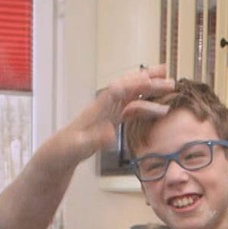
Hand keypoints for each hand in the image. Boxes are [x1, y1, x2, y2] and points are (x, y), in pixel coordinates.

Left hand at [58, 64, 174, 160]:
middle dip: (147, 78)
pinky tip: (159, 110)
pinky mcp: (110, 121)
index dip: (133, 84)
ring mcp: (108, 113)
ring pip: (133, 96)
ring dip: (151, 90)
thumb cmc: (64, 151)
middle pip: (128, 86)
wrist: (56, 156)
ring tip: (171, 86)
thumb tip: (110, 133)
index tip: (150, 80)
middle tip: (167, 73)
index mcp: (97, 110)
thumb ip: (94, 140)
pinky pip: (131, 110)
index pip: (117, 91)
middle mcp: (104, 107)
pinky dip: (146, 107)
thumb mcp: (79, 147)